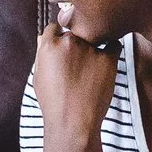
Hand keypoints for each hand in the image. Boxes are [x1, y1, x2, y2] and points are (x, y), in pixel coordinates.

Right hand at [33, 23, 120, 148]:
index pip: (54, 28)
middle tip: (77, 63)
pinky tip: (104, 66)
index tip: (63, 50)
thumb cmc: (53, 104)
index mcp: (48, 46)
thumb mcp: (38, 78)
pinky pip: (113, 45)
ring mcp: (89, 49)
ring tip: (90, 70)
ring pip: (93, 37)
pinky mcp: (108, 58)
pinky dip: (111, 51)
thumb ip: (41, 55)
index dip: (58, 38)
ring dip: (92, 47)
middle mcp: (68, 42)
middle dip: (75, 43)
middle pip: (74, 32)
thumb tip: (43, 39)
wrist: (73, 123)